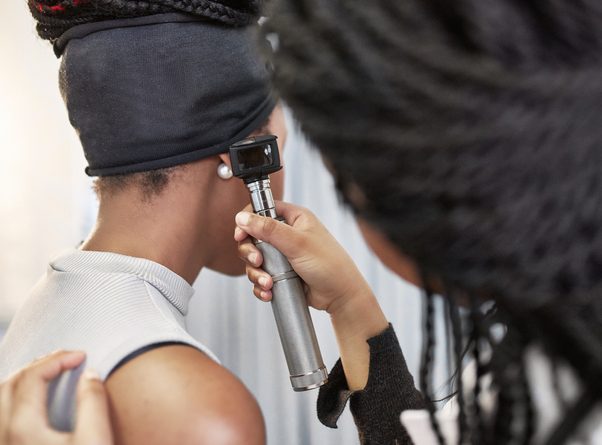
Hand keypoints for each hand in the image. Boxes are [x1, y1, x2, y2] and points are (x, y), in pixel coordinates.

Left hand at [0, 350, 112, 444]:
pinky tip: (36, 404)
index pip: (33, 375)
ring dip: (24, 379)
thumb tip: (90, 376)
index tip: (81, 356)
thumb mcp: (94, 441)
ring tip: (50, 375)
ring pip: (2, 399)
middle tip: (66, 359)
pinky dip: (18, 398)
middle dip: (39, 364)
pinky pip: (4, 416)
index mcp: (23, 427)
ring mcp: (5, 443)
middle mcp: (5, 435)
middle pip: (11, 382)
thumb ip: (93, 404)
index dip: (58, 358)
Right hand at [234, 201, 372, 315]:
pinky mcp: (281, 273)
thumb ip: (268, 229)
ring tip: (268, 283)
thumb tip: (242, 217)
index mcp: (293, 218)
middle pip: (253, 237)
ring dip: (257, 273)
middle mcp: (287, 234)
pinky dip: (261, 285)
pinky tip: (268, 291)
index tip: (241, 235)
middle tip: (257, 261)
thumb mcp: (297, 243)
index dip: (248, 221)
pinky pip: (261, 276)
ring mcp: (283, 255)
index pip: (262, 210)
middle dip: (251, 252)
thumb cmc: (329, 264)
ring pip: (255, 260)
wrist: (340, 295)